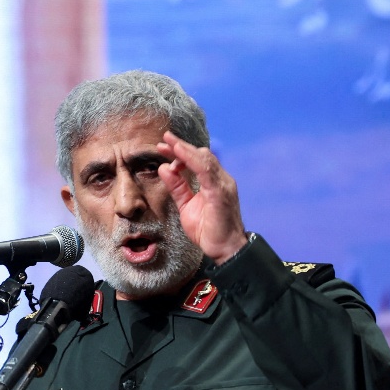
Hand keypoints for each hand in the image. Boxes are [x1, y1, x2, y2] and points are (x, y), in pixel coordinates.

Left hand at [156, 132, 248, 263]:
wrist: (225, 250)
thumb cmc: (209, 230)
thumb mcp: (187, 205)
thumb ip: (177, 187)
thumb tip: (164, 168)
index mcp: (214, 182)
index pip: (198, 160)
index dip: (181, 151)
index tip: (164, 146)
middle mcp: (221, 180)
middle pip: (201, 155)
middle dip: (181, 146)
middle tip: (164, 140)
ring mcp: (223, 185)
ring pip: (204, 159)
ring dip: (185, 150)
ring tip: (169, 144)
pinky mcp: (221, 192)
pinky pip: (205, 171)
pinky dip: (191, 160)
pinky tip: (179, 155)